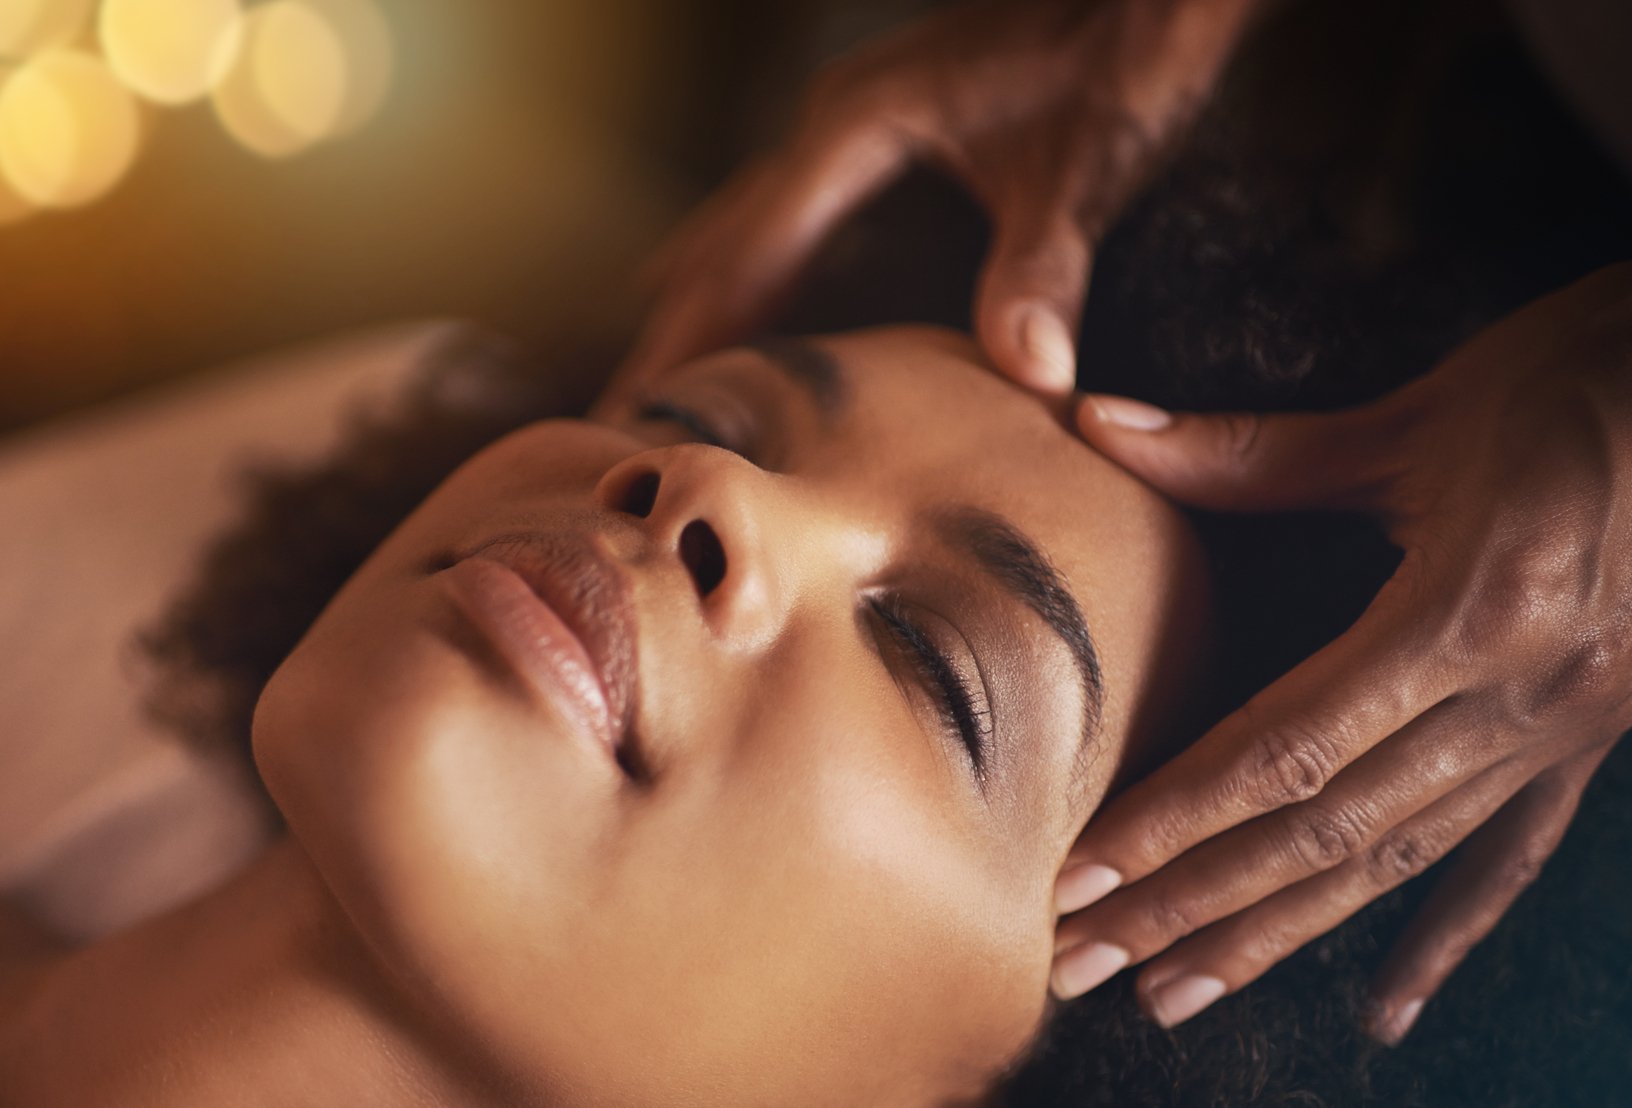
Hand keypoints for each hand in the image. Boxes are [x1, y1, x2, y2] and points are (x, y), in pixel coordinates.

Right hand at [603, 0, 1261, 407]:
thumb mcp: (1085, 167)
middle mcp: (837, 119)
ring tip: (663, 364)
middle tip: (625, 409)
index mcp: (857, 128)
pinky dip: (757, 265)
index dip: (695, 333)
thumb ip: (1046, 268)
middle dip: (679, 327)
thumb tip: (1033, 379)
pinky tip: (755, 300)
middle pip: (727, 238)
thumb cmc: (1120, 61)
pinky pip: (791, 209)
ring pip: (750, 218)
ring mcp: (856, 117)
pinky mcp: (887, 127)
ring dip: (707, 294)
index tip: (644, 400)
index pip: (748, 252)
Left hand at [1049, 263, 1631, 1042]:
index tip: (1078, 879)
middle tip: (1080, 966)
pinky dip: (1442, 943)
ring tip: (1172, 999)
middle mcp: (1519, 696)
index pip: (1285, 749)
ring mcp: (1565, 732)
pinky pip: (1507, 860)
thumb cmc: (1585, 379)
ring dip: (1277, 936)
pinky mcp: (1590, 742)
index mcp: (1468, 613)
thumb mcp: (1419, 415)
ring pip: (1397, 863)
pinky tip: (1385, 1018)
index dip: (1172, 822)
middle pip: (1324, 832)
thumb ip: (1250, 450)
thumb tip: (1095, 419)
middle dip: (1191, 907)